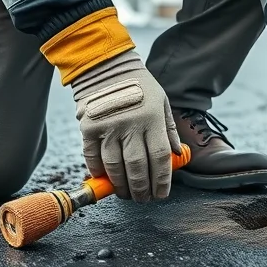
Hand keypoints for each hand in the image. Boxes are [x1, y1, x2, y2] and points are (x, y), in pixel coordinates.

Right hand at [72, 50, 181, 201]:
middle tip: (143, 199)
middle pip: (138, 167)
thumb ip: (169, 130)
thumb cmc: (139, 86)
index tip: (161, 194)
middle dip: (141, 189)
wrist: (106, 67)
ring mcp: (108, 127)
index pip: (160, 158)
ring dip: (121, 186)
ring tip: (126, 194)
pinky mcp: (89, 128)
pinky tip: (106, 179)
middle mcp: (131, 124)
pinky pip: (93, 158)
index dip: (161, 181)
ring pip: (115, 167)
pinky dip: (99, 172)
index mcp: (152, 119)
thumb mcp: (162, 102)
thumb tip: (177, 156)